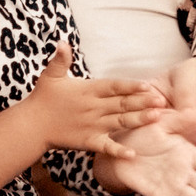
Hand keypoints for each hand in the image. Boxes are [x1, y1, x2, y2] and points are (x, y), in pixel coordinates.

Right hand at [28, 43, 164, 158]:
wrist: (32, 125)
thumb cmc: (43, 98)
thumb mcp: (52, 75)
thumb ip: (60, 59)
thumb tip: (62, 42)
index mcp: (89, 90)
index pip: (114, 86)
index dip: (131, 86)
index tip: (148, 86)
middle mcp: (94, 107)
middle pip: (123, 104)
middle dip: (143, 102)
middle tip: (162, 101)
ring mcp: (92, 125)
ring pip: (120, 122)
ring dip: (139, 120)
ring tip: (156, 118)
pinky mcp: (88, 141)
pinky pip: (106, 146)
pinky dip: (119, 150)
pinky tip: (133, 153)